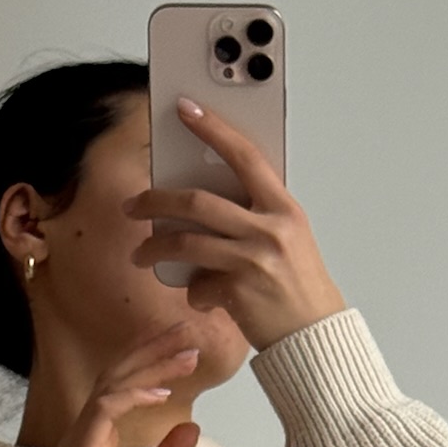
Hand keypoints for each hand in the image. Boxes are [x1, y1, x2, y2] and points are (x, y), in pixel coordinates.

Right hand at [54, 322, 202, 446]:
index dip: (152, 362)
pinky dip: (133, 397)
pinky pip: (105, 409)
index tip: (185, 349)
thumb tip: (192, 428)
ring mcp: (80, 437)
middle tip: (189, 333)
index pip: (123, 384)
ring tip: (186, 357)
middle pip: (118, 374)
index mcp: (98, 433)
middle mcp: (86, 429)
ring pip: (113, 385)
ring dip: (151, 367)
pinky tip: (162, 393)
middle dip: (154, 350)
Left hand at [124, 99, 345, 350]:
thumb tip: (204, 202)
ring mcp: (253, 260)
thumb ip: (255, 216)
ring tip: (141, 255)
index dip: (213, 128)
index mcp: (284, 208)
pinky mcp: (239, 292)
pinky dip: (194, 293)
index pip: (244, 155)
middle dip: (156, 201)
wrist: (314, 338)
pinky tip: (201, 298)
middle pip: (197, 201)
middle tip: (133, 205)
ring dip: (155, 248)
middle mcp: (269, 229)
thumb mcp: (288, 240)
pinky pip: (198, 285)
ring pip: (186, 242)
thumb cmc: (299, 288)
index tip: (185, 108)